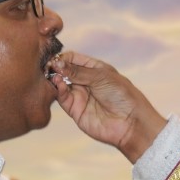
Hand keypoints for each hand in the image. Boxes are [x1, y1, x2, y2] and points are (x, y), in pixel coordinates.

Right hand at [49, 51, 166, 162]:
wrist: (130, 122)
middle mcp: (85, 81)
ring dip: (55, 78)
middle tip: (49, 65)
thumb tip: (57, 64)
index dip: (63, 57)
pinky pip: (63, 98)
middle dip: (56, 67)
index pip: (73, 58)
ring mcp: (79, 95)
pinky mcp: (75, 110)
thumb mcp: (101, 77)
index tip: (55, 57)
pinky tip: (58, 84)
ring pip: (60, 84)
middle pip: (64, 71)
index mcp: (94, 69)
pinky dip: (58, 90)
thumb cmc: (122, 95)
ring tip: (53, 74)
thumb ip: (78, 71)